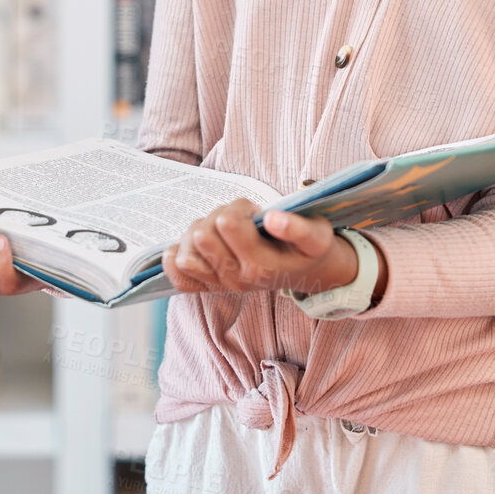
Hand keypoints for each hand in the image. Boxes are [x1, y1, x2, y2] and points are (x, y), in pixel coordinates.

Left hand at [161, 199, 357, 296]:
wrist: (305, 272)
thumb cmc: (306, 248)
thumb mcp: (316, 234)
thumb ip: (297, 227)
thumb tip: (271, 218)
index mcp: (261, 265)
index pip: (227, 224)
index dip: (238, 207)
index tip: (254, 210)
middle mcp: (237, 280)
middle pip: (202, 234)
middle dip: (218, 215)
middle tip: (238, 218)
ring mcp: (220, 285)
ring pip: (186, 252)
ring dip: (199, 231)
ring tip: (222, 230)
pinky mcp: (208, 286)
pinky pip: (178, 274)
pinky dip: (177, 256)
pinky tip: (195, 246)